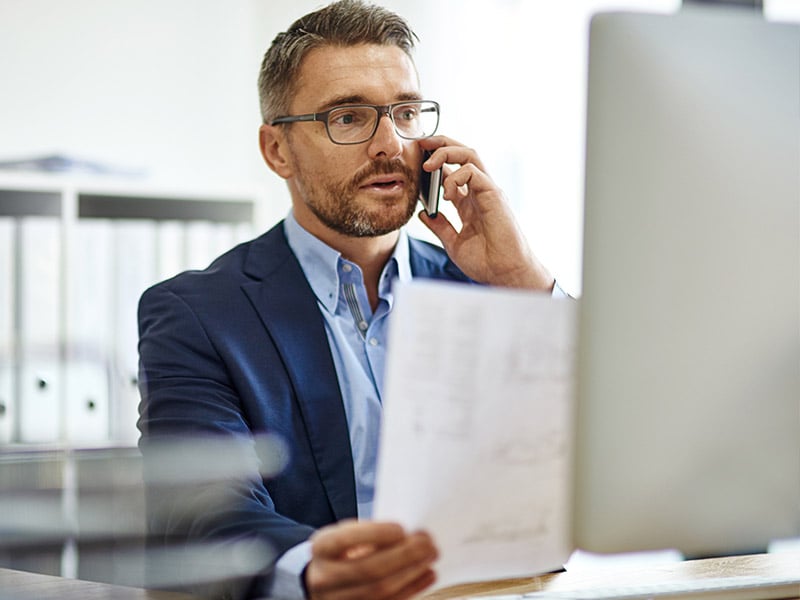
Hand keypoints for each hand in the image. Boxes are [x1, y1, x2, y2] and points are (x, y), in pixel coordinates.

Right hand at [304, 520, 437, 599]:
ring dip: (411, 573)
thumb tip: (407, 534)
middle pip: (368, 569)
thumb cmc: (341, 551)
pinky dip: (412, 589)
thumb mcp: (345, 534)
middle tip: (427, 543)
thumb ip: (369, 533)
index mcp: (321, 548)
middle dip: (403, 555)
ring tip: (430, 557)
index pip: (345, 540)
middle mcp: (324, 577)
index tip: (401, 529)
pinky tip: (427, 575)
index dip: (374, 534)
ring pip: (380, 591)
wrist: (320, 579)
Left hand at [417, 136, 554, 290]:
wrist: (504, 274)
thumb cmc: (486, 262)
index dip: (436, 161)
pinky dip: (455, 176)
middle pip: (463, 154)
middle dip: (441, 144)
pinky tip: (446, 194)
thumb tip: (424, 213)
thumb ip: (440, 226)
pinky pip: (473, 171)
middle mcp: (480, 192)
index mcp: (470, 202)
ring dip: (446, 152)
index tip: (417, 159)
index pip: (453, 171)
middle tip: (421, 144)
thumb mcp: (453, 242)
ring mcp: (488, 191)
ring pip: (469, 154)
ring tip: (428, 164)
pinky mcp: (493, 194)